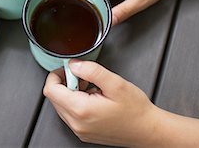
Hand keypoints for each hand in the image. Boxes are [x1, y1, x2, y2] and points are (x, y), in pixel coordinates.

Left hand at [43, 60, 159, 146]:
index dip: (57, 74)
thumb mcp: (115, 83)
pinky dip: (76, 103)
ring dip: (71, 93)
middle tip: (84, 78)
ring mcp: (79, 130)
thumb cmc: (136, 111)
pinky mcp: (83, 133)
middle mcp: (76, 123)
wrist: (147, 131)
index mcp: (81, 110)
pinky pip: (70, 114)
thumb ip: (91, 70)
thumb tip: (73, 65)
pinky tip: (93, 98)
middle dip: (65, 83)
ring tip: (91, 88)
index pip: (50, 90)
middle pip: (54, 97)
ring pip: (61, 105)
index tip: (69, 69)